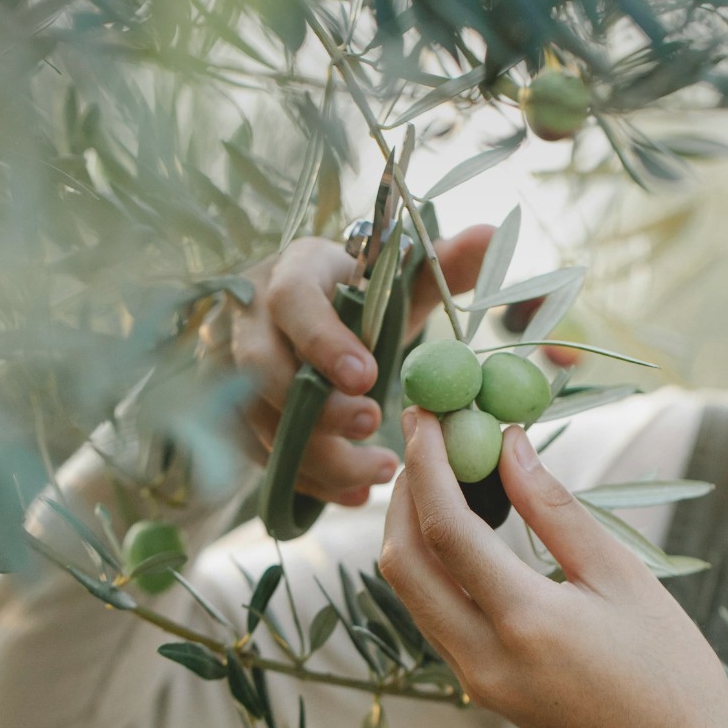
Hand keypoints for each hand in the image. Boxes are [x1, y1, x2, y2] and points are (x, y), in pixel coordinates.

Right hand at [212, 227, 492, 506]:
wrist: (315, 314)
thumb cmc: (361, 295)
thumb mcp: (400, 277)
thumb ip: (445, 262)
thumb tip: (492, 234)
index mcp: (293, 272)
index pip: (291, 300)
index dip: (323, 341)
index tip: (369, 377)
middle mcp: (252, 318)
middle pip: (261, 369)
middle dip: (316, 408)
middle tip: (372, 425)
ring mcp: (235, 369)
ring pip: (258, 421)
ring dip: (318, 456)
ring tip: (380, 471)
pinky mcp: (237, 413)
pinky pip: (262, 455)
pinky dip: (309, 480)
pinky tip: (354, 493)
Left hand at [380, 408, 727, 727]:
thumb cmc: (671, 671)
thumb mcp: (622, 578)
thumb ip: (555, 509)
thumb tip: (509, 445)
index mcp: (525, 623)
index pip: (445, 529)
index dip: (427, 464)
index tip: (425, 414)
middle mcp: (482, 656)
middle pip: (403, 562)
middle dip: (404, 491)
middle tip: (423, 437)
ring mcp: (474, 678)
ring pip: (409, 590)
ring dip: (410, 526)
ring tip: (438, 470)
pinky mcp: (479, 686)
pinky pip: (431, 613)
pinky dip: (430, 562)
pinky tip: (457, 526)